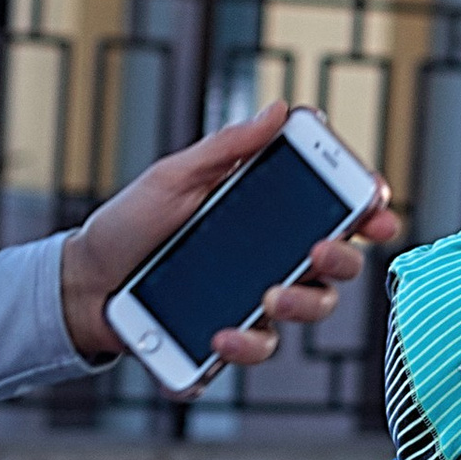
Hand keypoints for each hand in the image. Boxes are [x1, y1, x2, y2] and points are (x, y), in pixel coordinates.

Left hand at [57, 102, 398, 366]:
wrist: (85, 284)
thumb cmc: (130, 224)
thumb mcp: (175, 176)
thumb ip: (228, 147)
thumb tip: (280, 111)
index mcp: (269, 213)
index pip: (334, 209)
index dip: (367, 207)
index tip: (375, 205)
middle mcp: (275, 258)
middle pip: (340, 263)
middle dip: (344, 258)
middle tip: (321, 250)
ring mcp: (258, 301)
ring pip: (314, 308)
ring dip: (304, 303)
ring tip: (269, 297)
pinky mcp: (234, 339)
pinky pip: (261, 348)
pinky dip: (247, 344)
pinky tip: (223, 335)